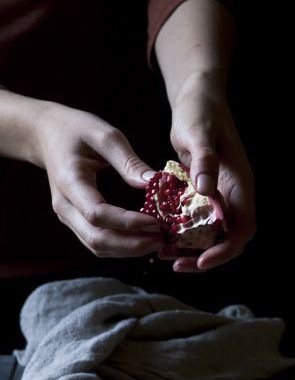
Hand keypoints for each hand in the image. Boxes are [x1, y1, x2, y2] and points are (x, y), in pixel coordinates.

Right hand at [35, 102, 162, 256]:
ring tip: (158, 241)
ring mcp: (68, 216)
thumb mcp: (104, 135)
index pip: (98, 213)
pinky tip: (143, 239)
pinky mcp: (75, 221)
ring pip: (97, 246)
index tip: (156, 222)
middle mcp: (65, 206)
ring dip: (128, 249)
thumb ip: (128, 160)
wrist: (46, 134)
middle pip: (97, 238)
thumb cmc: (76, 130)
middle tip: (163, 238)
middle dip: (132, 244)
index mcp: (70, 182)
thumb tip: (153, 182)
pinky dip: (121, 246)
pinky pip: (97, 242)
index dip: (128, 223)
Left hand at [168, 78, 255, 271]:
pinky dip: (184, 232)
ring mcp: (220, 193)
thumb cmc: (201, 111)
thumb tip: (207, 191)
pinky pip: (199, 220)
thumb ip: (205, 160)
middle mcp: (234, 193)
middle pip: (229, 238)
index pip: (243, 228)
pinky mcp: (205, 191)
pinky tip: (162, 235)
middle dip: (207, 256)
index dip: (226, 249)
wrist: (198, 97)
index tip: (202, 259)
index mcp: (240, 183)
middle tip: (177, 265)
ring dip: (194, 248)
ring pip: (213, 233)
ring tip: (166, 256)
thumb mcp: (199, 132)